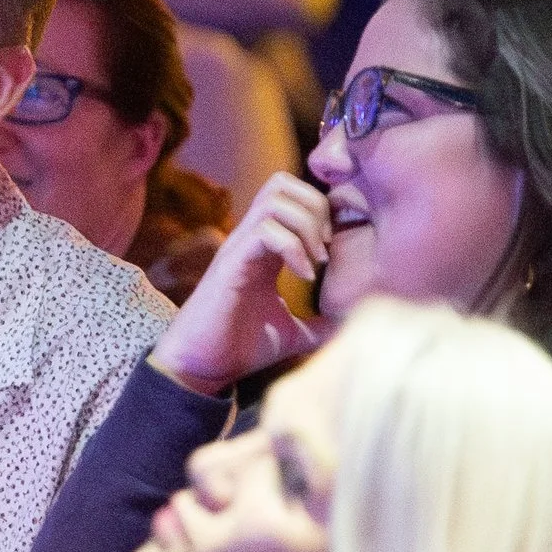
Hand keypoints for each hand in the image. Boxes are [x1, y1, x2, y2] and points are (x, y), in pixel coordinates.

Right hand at [148, 172, 332, 393]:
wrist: (201, 367)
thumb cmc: (240, 347)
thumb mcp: (293, 333)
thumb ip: (319, 324)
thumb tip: (350, 326)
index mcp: (265, 248)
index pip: (291, 196)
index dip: (321, 211)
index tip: (333, 251)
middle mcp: (250, 240)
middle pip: (281, 184)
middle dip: (316, 208)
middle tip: (326, 250)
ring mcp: (238, 248)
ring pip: (274, 200)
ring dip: (306, 225)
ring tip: (316, 262)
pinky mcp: (230, 264)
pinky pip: (264, 231)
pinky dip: (293, 248)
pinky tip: (304, 277)